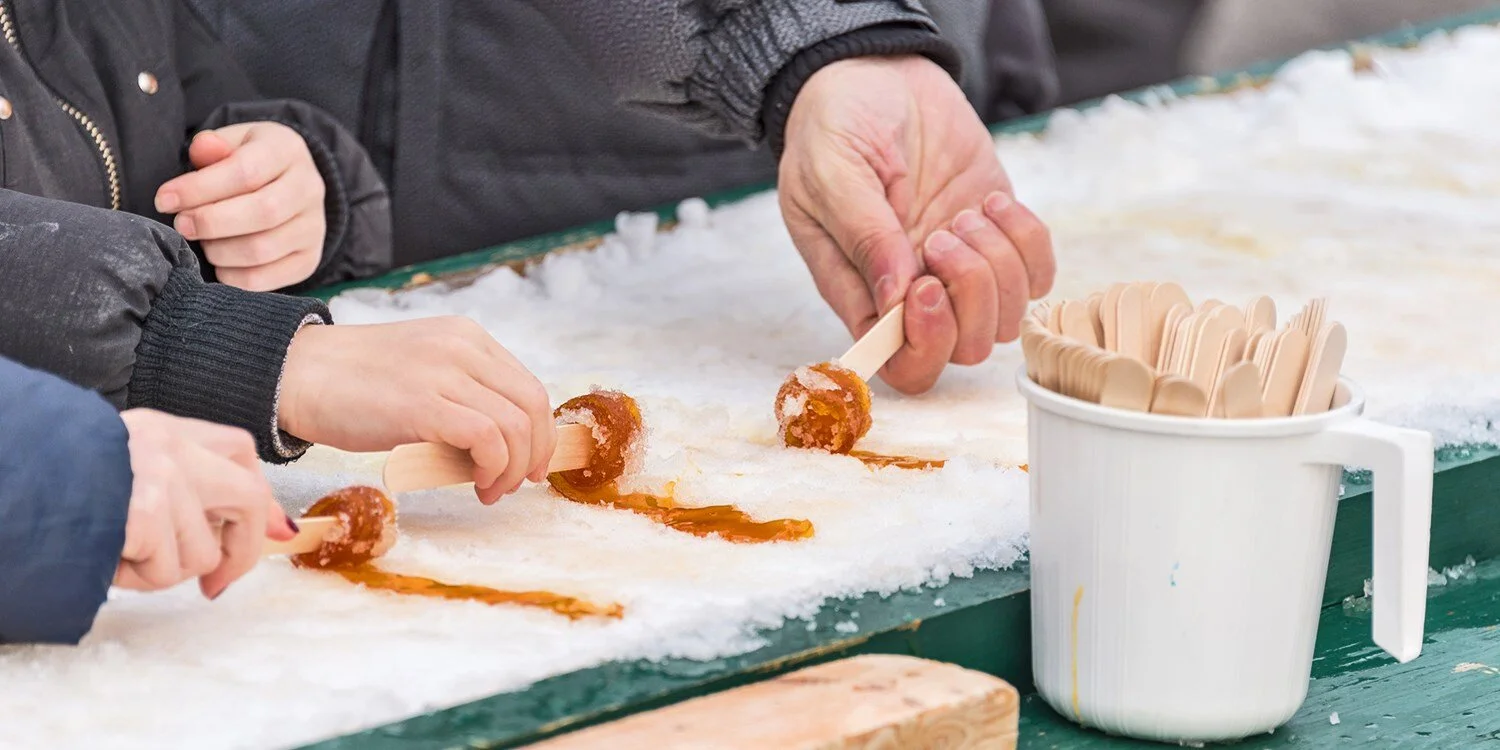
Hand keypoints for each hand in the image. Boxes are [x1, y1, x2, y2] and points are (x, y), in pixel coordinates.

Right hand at [115, 410, 296, 598]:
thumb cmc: (46, 481)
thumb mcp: (110, 463)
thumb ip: (172, 484)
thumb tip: (254, 528)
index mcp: (160, 429)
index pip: (237, 451)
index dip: (261, 496)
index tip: (277, 532)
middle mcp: (170, 446)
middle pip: (248, 499)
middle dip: (241, 551)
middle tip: (214, 586)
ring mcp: (164, 476)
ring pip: (202, 553)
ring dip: (160, 572)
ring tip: (117, 557)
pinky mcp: (145, 511)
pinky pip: (162, 570)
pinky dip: (130, 578)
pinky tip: (105, 560)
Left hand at [154, 122, 325, 290]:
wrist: (289, 185)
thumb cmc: (248, 162)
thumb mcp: (232, 143)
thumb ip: (213, 146)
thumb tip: (203, 149)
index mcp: (288, 151)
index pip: (246, 172)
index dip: (200, 189)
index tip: (164, 200)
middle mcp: (309, 189)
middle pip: (262, 213)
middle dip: (211, 222)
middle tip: (181, 225)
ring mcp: (314, 228)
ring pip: (262, 249)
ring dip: (219, 250)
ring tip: (203, 241)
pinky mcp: (308, 260)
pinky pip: (266, 279)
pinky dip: (232, 276)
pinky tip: (219, 262)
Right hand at [277, 318, 555, 503]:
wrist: (294, 373)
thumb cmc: (351, 386)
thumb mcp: (421, 377)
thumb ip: (461, 399)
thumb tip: (499, 452)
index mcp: (467, 338)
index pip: (527, 387)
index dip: (540, 432)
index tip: (532, 463)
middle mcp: (464, 348)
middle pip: (532, 404)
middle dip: (535, 453)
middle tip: (517, 484)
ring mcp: (445, 371)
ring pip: (516, 425)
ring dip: (512, 469)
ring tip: (490, 490)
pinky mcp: (424, 402)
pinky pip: (487, 437)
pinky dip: (493, 467)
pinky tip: (475, 483)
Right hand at [778, 55, 1054, 393]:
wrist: (874, 74)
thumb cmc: (835, 124)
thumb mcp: (831, 170)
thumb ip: (862, 235)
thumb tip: (897, 298)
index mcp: (861, 291)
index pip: (901, 364)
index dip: (924, 344)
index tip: (925, 284)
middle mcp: (913, 292)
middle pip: (964, 348)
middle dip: (970, 296)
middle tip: (945, 233)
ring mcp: (960, 267)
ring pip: (1006, 317)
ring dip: (998, 265)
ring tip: (966, 213)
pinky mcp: (997, 236)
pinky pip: (1038, 273)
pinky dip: (1027, 242)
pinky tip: (992, 204)